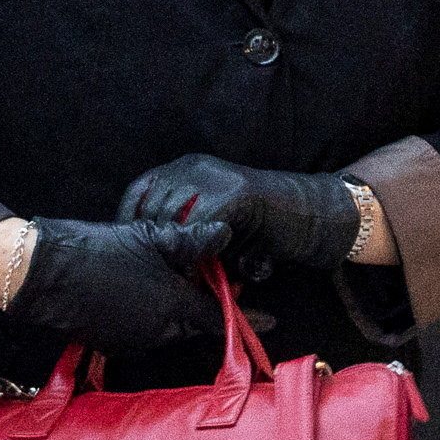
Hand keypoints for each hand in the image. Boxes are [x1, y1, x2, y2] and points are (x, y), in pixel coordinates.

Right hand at [2, 215, 229, 356]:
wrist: (45, 273)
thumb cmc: (100, 250)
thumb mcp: (151, 237)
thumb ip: (193, 240)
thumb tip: (225, 232)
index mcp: (174, 306)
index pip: (219, 317)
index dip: (246, 317)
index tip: (270, 320)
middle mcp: (159, 332)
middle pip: (194, 323)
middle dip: (203, 305)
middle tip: (210, 279)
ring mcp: (134, 342)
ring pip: (169, 329)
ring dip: (174, 311)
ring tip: (166, 279)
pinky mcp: (112, 344)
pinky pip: (143, 334)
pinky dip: (149, 317)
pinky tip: (137, 292)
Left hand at [119, 151, 361, 272]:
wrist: (309, 217)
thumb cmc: (258, 229)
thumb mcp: (209, 226)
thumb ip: (181, 232)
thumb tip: (147, 255)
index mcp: (183, 170)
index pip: (140, 191)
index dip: (131, 220)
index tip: (130, 247)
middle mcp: (194, 167)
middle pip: (154, 206)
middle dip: (155, 241)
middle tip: (167, 269)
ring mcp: (217, 176)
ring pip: (176, 216)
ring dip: (179, 249)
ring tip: (189, 273)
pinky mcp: (237, 191)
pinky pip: (204, 223)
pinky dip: (201, 247)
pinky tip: (207, 265)